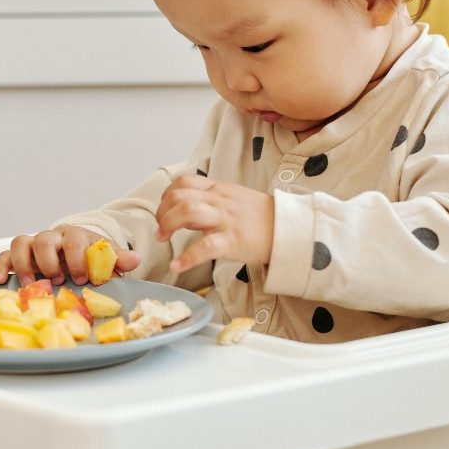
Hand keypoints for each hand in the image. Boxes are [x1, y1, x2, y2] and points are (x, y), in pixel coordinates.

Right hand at [0, 226, 139, 285]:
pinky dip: (1, 265)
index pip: (73, 240)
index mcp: (75, 236)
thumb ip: (117, 259)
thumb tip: (134, 259)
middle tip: (58, 280)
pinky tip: (1, 280)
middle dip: (49, 262)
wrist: (77, 252)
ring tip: (31, 285)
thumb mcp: (106, 258)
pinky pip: (5, 254)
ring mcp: (34, 245)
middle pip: (44, 239)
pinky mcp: (20, 256)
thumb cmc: (90, 257)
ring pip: (21, 242)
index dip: (77, 259)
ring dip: (24, 264)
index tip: (83, 278)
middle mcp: (53, 238)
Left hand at [155, 175, 273, 271]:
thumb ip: (209, 200)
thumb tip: (184, 210)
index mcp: (219, 189)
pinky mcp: (232, 241)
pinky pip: (205, 247)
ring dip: (168, 225)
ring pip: (188, 211)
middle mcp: (219, 200)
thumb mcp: (233, 199)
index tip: (163, 211)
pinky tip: (176, 266)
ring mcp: (225, 220)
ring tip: (163, 239)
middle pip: (180, 195)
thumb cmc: (260, 217)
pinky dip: (186, 258)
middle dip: (161, 212)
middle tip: (161, 229)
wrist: (288, 229)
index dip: (166, 195)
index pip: (184, 181)